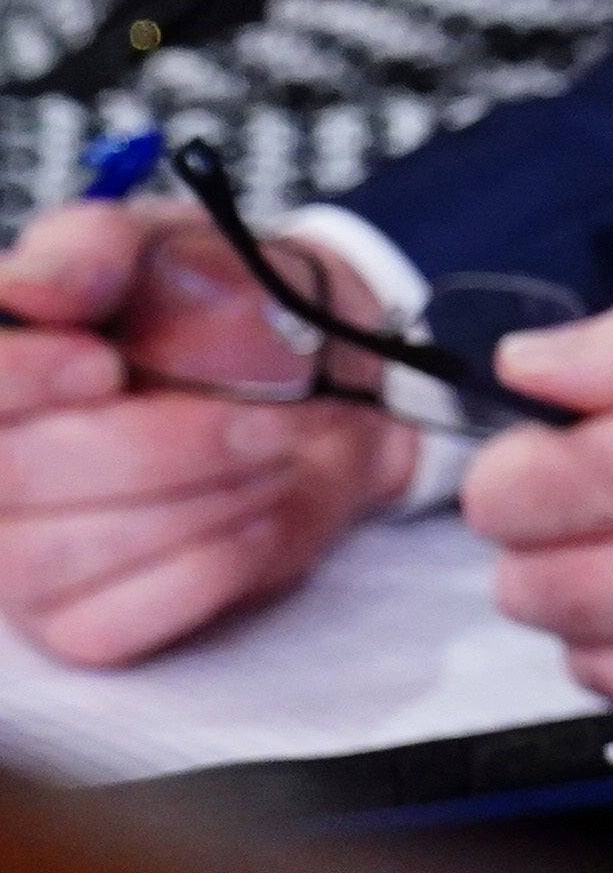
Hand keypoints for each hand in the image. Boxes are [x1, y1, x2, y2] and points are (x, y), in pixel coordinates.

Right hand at [0, 196, 410, 664]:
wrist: (321, 384)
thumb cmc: (216, 312)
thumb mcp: (162, 249)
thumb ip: (91, 253)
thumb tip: (33, 285)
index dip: (16, 383)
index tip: (102, 365)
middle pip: (12, 480)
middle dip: (154, 449)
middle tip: (256, 420)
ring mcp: (16, 561)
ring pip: (62, 557)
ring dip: (199, 502)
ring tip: (272, 454)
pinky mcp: (80, 623)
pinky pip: (119, 620)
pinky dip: (213, 560)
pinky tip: (260, 510)